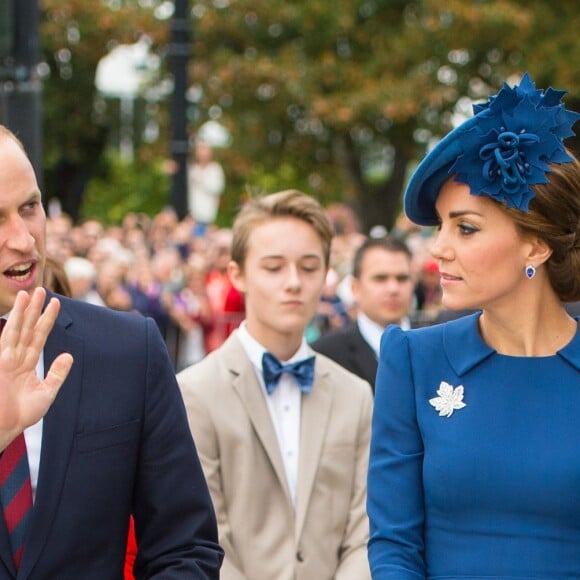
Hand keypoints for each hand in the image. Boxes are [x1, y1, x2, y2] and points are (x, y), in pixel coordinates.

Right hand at [0, 288, 72, 451]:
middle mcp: (15, 358)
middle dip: (33, 309)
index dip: (47, 319)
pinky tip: (16, 316)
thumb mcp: (47, 392)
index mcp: (26, 363)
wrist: (5, 429)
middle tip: (40, 289)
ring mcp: (6, 360)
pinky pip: (6, 343)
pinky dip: (11, 329)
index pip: (39, 336)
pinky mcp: (0, 365)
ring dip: (21, 312)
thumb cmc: (22, 414)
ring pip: (16, 330)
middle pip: (26, 328)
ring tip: (27, 293)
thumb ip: (57, 373)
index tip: (56, 303)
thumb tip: (69, 355)